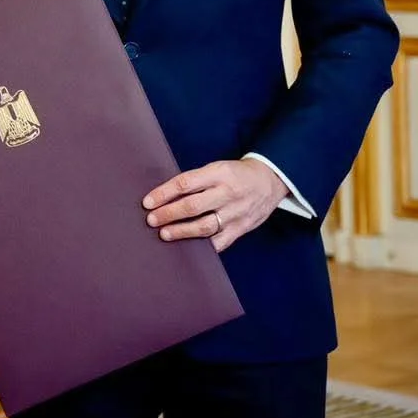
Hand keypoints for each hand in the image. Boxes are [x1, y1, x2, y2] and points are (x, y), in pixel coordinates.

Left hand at [142, 159, 287, 252]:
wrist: (269, 181)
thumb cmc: (235, 174)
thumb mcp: (217, 168)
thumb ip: (196, 181)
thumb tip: (164, 196)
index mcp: (218, 173)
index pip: (186, 183)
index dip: (164, 193)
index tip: (147, 202)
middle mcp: (227, 193)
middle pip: (193, 206)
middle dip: (168, 214)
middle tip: (151, 220)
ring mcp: (235, 213)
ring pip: (205, 226)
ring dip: (181, 232)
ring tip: (164, 234)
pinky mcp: (241, 228)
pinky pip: (220, 242)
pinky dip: (203, 247)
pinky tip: (188, 250)